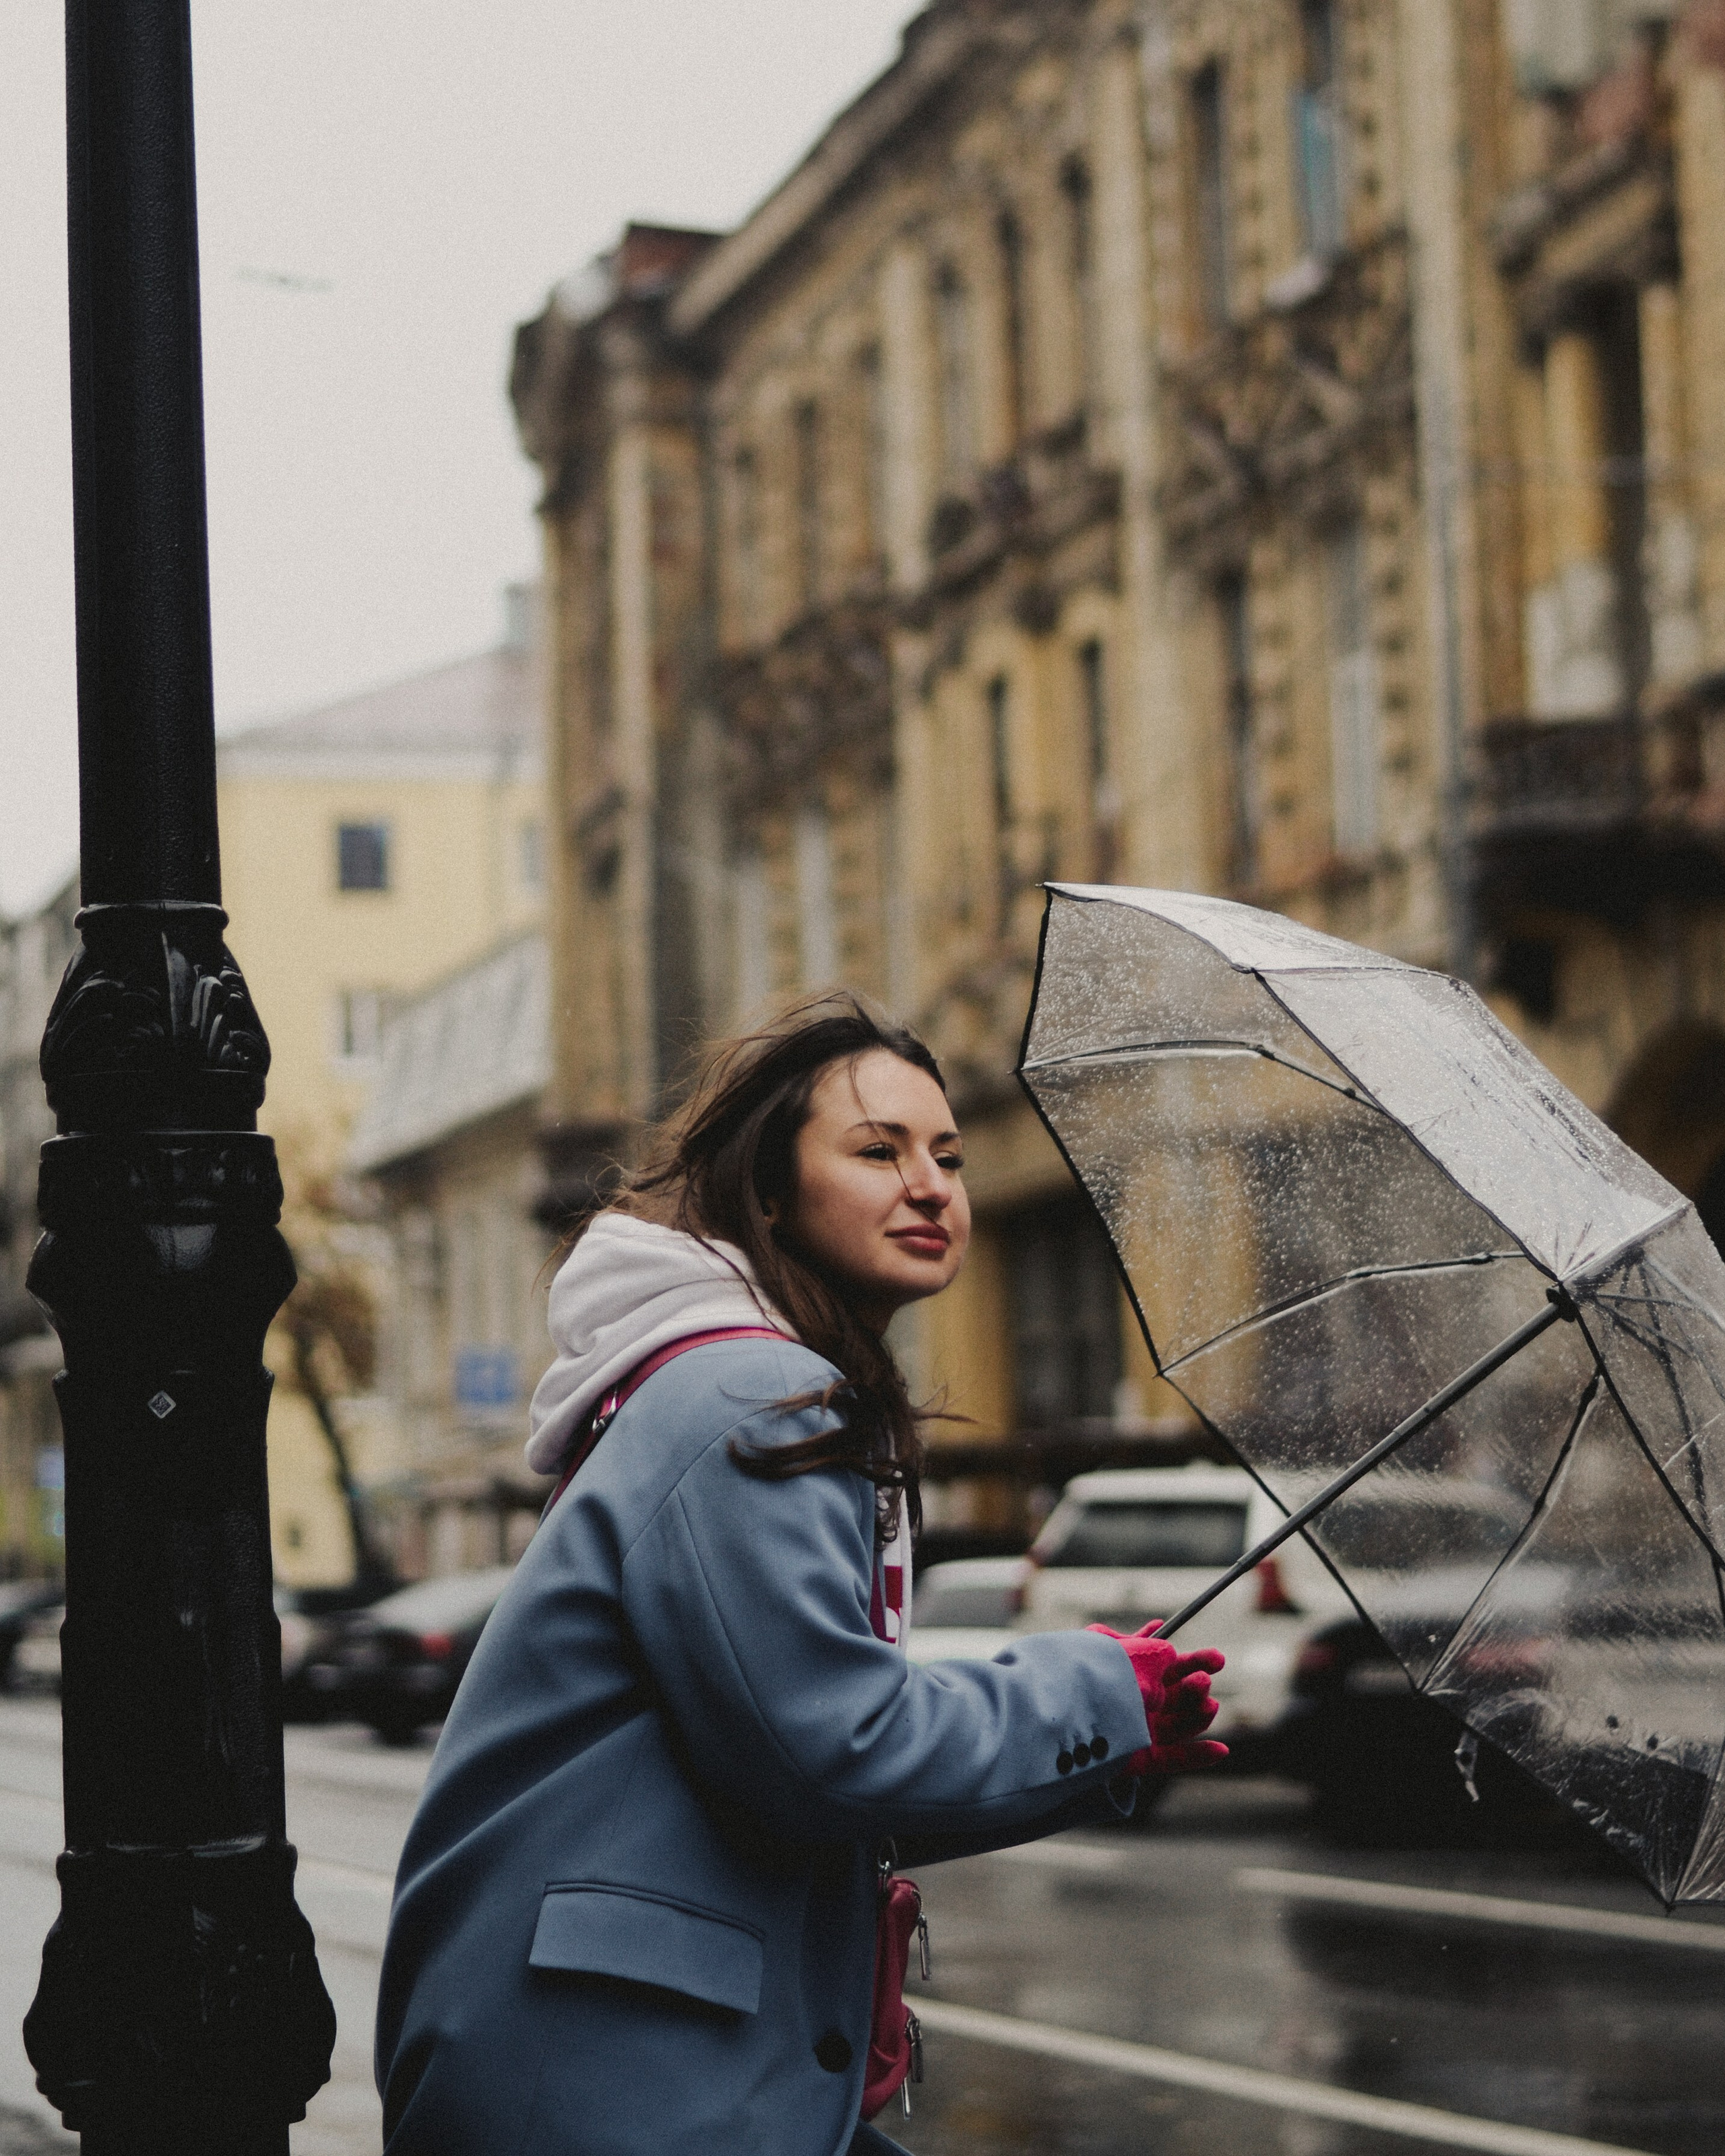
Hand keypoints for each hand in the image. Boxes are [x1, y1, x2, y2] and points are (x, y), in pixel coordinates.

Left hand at [1088, 1626, 1227, 1774]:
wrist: (1059, 1712)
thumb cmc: (1093, 1675)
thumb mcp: (1129, 1654)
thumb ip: (1156, 1653)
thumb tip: (1170, 1653)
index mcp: (1122, 1670)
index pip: (1164, 1666)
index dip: (1193, 1662)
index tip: (1218, 1660)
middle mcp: (1127, 1700)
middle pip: (1173, 1695)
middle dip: (1195, 1686)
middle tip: (1206, 1679)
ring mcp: (1130, 1730)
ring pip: (1175, 1725)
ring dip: (1198, 1717)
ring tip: (1209, 1706)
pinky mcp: (1131, 1760)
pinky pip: (1169, 1759)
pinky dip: (1196, 1757)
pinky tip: (1221, 1751)